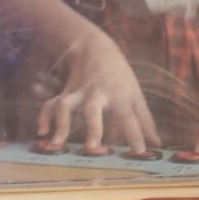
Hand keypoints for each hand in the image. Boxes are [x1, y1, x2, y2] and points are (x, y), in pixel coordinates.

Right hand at [40, 28, 160, 153]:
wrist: (93, 47)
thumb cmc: (119, 75)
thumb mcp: (135, 94)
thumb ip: (145, 121)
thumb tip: (157, 145)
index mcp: (119, 96)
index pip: (130, 117)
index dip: (136, 134)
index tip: (140, 152)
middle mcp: (97, 95)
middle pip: (93, 109)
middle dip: (93, 127)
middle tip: (92, 146)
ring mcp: (78, 93)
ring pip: (66, 105)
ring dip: (61, 123)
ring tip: (56, 143)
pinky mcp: (64, 92)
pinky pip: (50, 104)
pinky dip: (44, 117)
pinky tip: (42, 132)